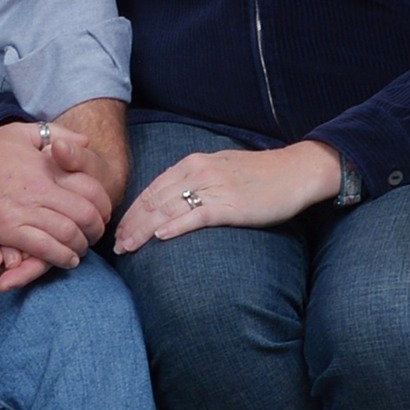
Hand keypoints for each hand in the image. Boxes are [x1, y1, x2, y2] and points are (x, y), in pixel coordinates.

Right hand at [0, 120, 108, 271]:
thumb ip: (56, 136)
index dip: (103, 205)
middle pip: (85, 215)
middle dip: (96, 230)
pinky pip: (43, 248)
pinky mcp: (6, 229)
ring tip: (81, 250)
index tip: (103, 212)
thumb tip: (85, 142)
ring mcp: (23, 210)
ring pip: (67, 234)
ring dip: (80, 247)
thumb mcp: (21, 133)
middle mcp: (39, 188)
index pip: (90, 189)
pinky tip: (66, 260)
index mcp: (46, 166)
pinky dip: (60, 257)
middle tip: (96, 236)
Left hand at [112, 141, 340, 253]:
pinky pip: (196, 215)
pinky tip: (160, 237)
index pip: (152, 189)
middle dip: (132, 224)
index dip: (133, 211)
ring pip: (168, 209)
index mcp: (193, 163)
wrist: (293, 171)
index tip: (119, 230)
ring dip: (144, 230)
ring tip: (128, 247)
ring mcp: (213, 187)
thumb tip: (172, 201)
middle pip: (154, 200)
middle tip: (116, 245)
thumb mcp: (219, 169)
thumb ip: (195, 181)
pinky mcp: (229, 204)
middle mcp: (197, 171)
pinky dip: (175, 226)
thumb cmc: (258, 175)